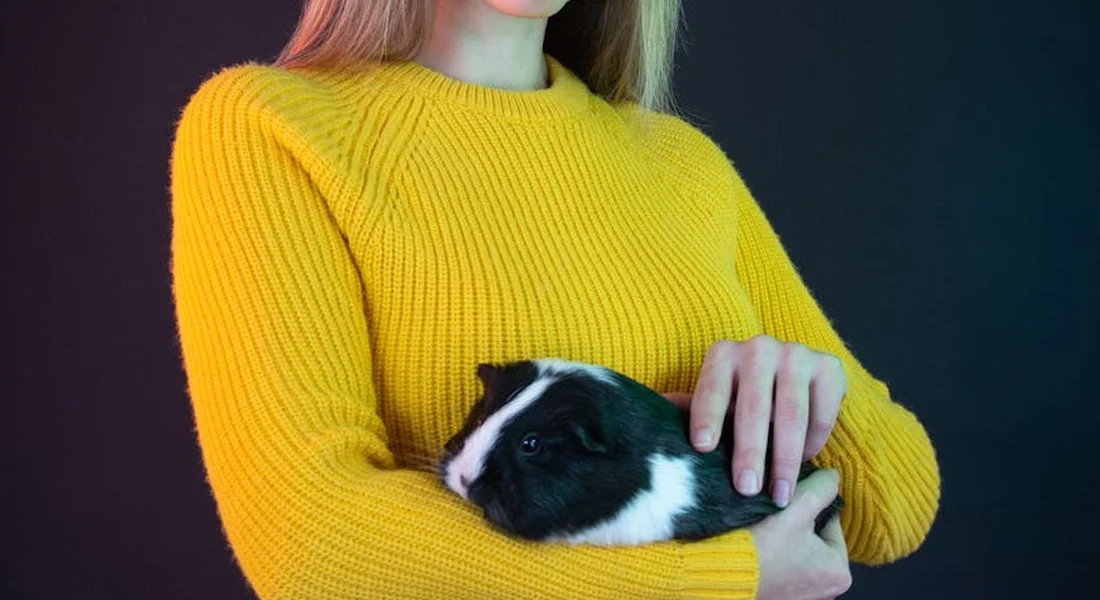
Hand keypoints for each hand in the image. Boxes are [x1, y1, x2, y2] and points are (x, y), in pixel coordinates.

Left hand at [663, 335, 846, 506]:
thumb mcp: (715, 401)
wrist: (794, 372)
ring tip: (779, 494)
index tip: (701, 448)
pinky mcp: (829, 366)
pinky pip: (821, 412)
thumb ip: (690, 414)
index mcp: (723, 354)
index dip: (706, 417)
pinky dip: (814, 441)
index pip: (712, 389)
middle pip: (753, 408)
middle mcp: (758, 348)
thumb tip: (648, 430)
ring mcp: (796, 354)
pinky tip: (806, 462)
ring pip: (791, 415)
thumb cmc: (740, 396)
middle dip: (749, 452)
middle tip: (746, 489)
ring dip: (785, 459)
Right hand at [749, 468, 851, 599]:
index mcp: (839, 573)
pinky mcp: (777, 597)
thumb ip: (822, 487)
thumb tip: (831, 477)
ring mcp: (799, 597)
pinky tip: (757, 546)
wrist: (716, 571)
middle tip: (774, 516)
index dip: (808, 504)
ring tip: (764, 530)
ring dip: (782, 538)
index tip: (788, 500)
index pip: (830, 522)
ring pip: (795, 552)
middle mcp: (825, 592)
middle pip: (813, 539)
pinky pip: (780, 567)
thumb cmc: (761, 545)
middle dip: (796, 524)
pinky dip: (771, 556)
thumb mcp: (799, 505)